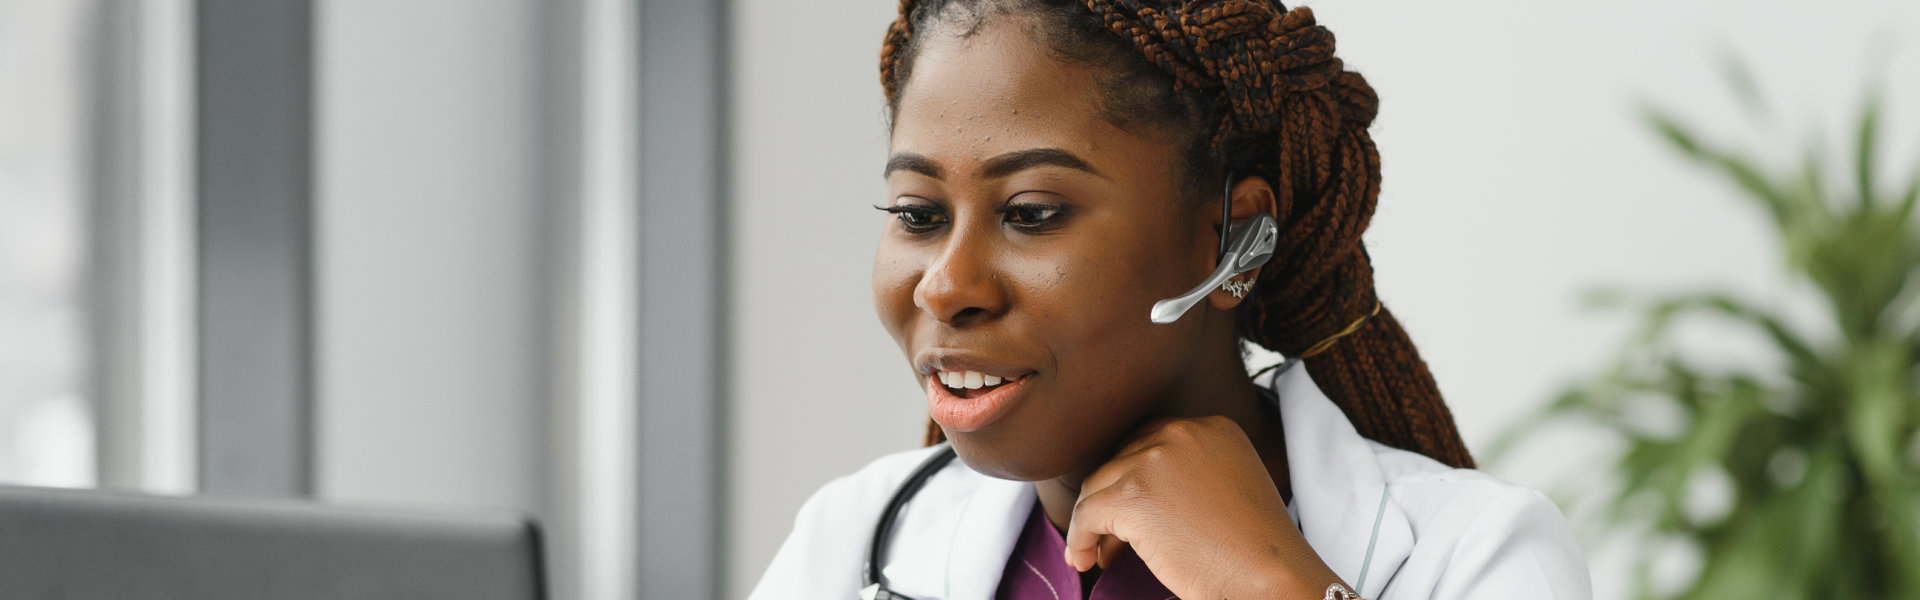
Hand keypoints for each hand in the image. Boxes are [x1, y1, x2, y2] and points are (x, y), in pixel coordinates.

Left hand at [1063, 416, 1345, 598]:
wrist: (1273, 579)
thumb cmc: (1257, 551)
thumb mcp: (1231, 489)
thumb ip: (1190, 476)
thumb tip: (1138, 497)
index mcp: (1212, 427)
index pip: (1151, 444)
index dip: (1135, 480)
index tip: (1132, 513)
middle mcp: (1182, 433)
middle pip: (1121, 462)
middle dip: (1113, 501)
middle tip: (1113, 540)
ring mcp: (1154, 461)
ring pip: (1098, 487)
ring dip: (1094, 522)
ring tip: (1098, 553)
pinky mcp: (1132, 496)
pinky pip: (1087, 514)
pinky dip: (1081, 538)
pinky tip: (1085, 559)